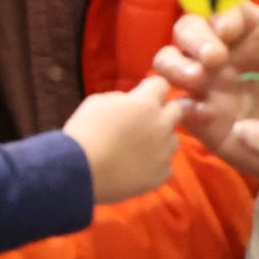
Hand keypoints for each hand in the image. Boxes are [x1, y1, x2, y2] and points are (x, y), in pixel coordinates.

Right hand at [68, 80, 181, 202]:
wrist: (81, 171)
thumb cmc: (84, 132)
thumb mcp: (98, 102)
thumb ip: (122, 100)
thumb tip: (130, 103)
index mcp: (146, 103)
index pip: (161, 84)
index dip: (152, 88)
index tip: (144, 93)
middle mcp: (161, 125)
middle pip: (178, 110)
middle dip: (164, 111)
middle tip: (147, 119)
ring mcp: (164, 152)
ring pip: (174, 139)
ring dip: (162, 139)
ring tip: (141, 147)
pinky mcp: (161, 175)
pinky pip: (166, 165)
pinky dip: (155, 164)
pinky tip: (138, 167)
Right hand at [153, 5, 258, 180]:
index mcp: (253, 32)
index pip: (227, 8)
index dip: (222, 13)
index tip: (228, 30)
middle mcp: (223, 52)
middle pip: (189, 27)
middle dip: (195, 37)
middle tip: (213, 59)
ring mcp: (206, 84)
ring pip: (169, 60)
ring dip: (176, 65)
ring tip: (197, 80)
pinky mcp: (199, 118)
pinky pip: (178, 106)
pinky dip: (181, 106)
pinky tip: (200, 114)